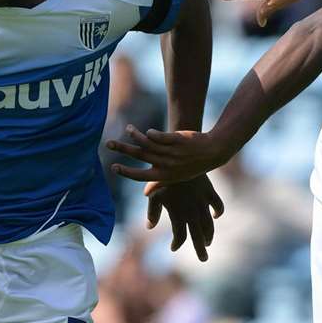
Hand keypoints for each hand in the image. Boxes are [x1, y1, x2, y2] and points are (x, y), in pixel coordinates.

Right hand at [106, 124, 231, 183]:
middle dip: (123, 150)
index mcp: (164, 176)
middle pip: (140, 156)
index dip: (126, 172)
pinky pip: (162, 136)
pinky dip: (152, 133)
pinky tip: (146, 130)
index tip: (113, 167)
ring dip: (136, 136)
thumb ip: (159, 183)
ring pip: (149, 144)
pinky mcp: (178, 140)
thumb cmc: (192, 165)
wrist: (212, 152)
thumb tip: (145, 193)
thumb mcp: (176, 178)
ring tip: (128, 129)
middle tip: (108, 144)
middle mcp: (167, 165)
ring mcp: (172, 152)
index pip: (140, 175)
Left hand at [144, 176, 224, 261]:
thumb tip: (149, 227)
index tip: (173, 247)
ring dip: (209, 234)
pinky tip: (215, 216)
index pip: (179, 236)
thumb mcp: (153, 195)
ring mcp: (202, 203)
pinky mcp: (209, 192)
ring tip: (207, 242)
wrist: (175, 159)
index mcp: (177, 215)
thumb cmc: (160, 178)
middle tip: (203, 259)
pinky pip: (218, 205)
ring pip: (209, 224)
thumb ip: (153, 212)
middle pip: (198, 236)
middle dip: (200, 249)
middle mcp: (192, 212)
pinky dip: (218, 212)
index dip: (176, 243)